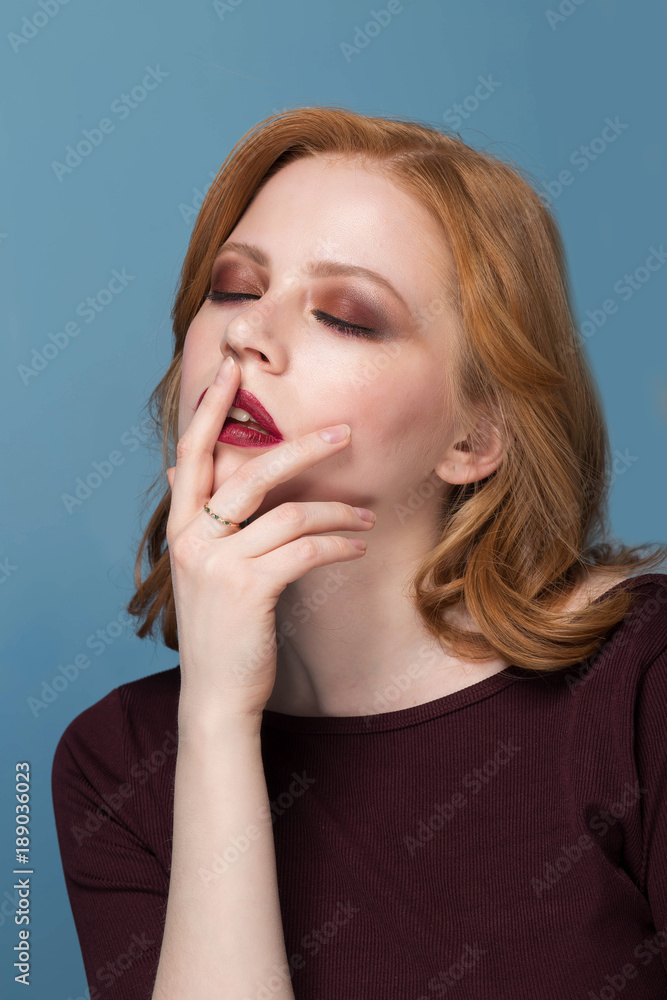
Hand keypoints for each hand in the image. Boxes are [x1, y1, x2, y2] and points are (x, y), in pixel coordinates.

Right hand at [165, 356, 375, 724]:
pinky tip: (357, 544)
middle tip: (343, 431)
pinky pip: (305, 548)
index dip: (210, 409)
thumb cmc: (222, 627)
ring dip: (337, 511)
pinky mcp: (248, 589)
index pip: (191, 453)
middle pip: (249, 471)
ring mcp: (217, 563)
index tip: (232, 370)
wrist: (217, 693)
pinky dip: (338, 542)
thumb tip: (190, 474)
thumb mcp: (205, 569)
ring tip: (367, 516)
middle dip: (300, 446)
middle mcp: (193, 539)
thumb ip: (204, 521)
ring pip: (289, 513)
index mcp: (182, 527)